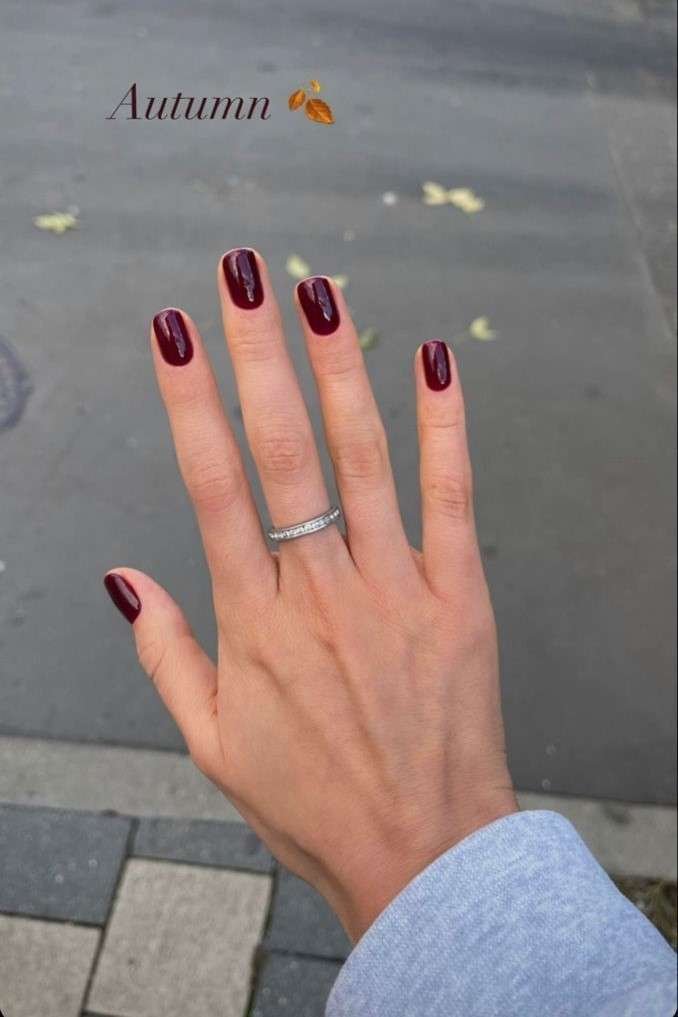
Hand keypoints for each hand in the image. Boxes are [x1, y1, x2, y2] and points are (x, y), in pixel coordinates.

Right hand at [104, 249, 516, 940]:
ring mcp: (395, 588)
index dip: (186, 399)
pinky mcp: (458, 596)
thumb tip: (120, 575)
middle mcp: (320, 591)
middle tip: (240, 273)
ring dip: (339, 367)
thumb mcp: (211, 743)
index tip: (169, 330)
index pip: (209, 486)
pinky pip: (452, 496)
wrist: (422, 855)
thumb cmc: (311, 802)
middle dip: (256, 352)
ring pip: (362, 456)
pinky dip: (445, 426)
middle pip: (281, 450)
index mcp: (252, 623)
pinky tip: (435, 360)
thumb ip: (164, 652)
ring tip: (320, 292)